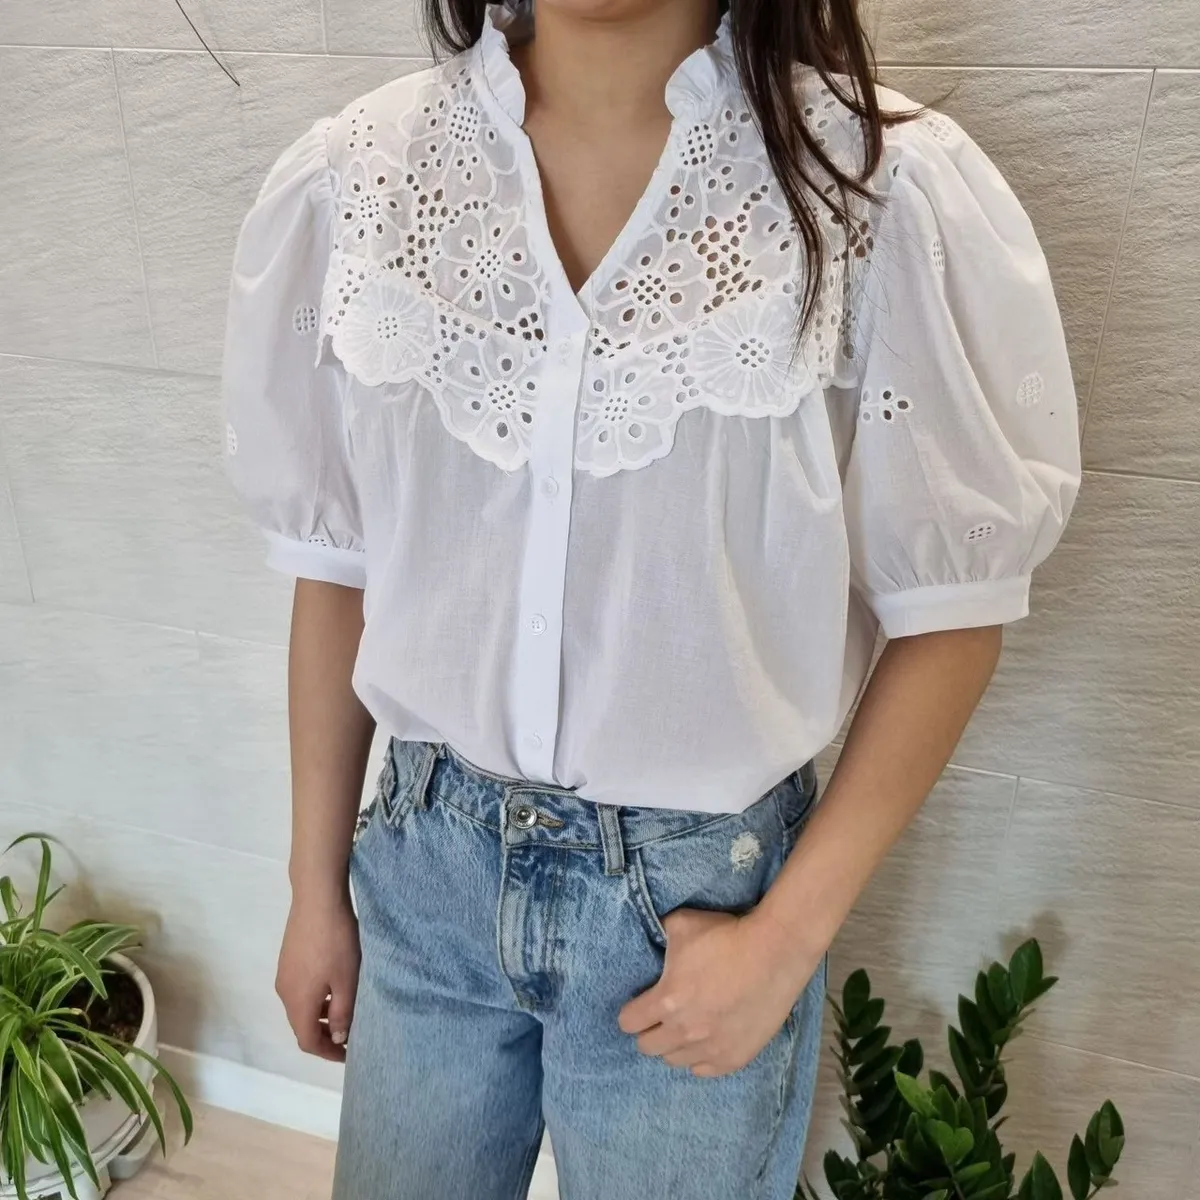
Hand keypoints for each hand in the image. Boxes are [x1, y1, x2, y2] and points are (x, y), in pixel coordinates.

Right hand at [276, 888, 360, 1061]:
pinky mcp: (287, 958)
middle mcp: (284, 992)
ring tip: (345, 1010)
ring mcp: (283, 973)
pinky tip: (333, 985)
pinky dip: (315, 998)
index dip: (328, 1052)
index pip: (308, 1041)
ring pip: (300, 1006)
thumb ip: (343, 1012)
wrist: (317, 898)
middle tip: (349, 1035)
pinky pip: (299, 989)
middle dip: (324, 1035)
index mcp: (298, 1002)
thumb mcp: (347, 980)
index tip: (349, 1054)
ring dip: (320, 1015)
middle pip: (301, 1025)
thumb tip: (338, 1038)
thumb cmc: (336, 942)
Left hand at [617, 907, 818, 1077]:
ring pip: (675, 1061)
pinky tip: (705, 1042)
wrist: (775, 952)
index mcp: (667, 1001)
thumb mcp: (681, 924)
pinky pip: (704, 1071)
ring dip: (674, 1045)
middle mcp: (685, 1031)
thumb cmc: (726, 936)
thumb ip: (660, 935)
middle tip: (661, 1016)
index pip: (629, 1023)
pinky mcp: (736, 1057)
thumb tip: (654, 936)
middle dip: (649, 1031)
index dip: (630, 1013)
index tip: (639, 1005)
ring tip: (684, 1028)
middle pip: (648, 1047)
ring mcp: (711, 1048)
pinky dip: (700, 1058)